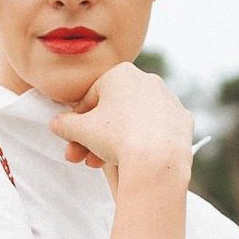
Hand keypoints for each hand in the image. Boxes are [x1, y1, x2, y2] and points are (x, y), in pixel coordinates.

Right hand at [51, 62, 192, 181]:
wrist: (157, 157)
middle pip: (113, 112)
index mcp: (121, 74)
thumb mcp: (79, 130)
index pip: (91, 98)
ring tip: (103, 165)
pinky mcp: (182, 120)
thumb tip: (56, 123)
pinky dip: (143, 143)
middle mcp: (147, 80)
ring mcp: (168, 100)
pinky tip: (133, 160)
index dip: (77, 122)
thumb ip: (65, 124)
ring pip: (133, 122)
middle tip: (83, 159)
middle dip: (94, 138)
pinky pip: (156, 131)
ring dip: (115, 143)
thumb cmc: (116, 136)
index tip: (71, 141)